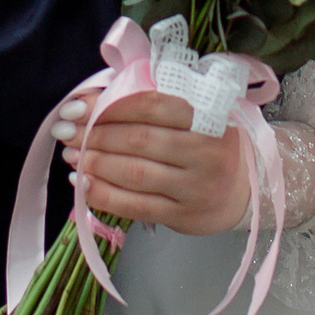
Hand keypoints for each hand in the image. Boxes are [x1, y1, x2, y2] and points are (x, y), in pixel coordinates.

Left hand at [55, 91, 248, 234]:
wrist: (248, 187)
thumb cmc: (210, 142)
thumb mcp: (195, 112)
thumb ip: (153, 100)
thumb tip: (91, 98)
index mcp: (208, 115)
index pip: (150, 105)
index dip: (108, 105)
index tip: (78, 107)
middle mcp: (205, 150)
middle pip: (138, 139)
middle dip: (94, 135)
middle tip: (67, 132)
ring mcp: (195, 186)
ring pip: (134, 173)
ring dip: (95, 163)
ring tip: (71, 155)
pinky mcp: (184, 216)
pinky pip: (136, 205)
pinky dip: (104, 194)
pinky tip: (84, 183)